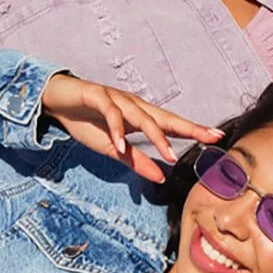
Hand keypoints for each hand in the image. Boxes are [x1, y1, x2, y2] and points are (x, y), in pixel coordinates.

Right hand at [42, 74, 222, 183]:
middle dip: (188, 128)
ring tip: (169, 155)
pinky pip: (110, 113)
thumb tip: (162, 178)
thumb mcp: (113, 148)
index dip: (194, 130)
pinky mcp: (97, 95)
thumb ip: (136, 161)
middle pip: (165, 117)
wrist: (55, 100)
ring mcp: (116, 99)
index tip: (217, 138)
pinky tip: (120, 145)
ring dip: (156, 136)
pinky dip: (116, 130)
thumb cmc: (87, 121)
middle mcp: (133, 105)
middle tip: (210, 138)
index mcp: (140, 116)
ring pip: (141, 117)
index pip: (171, 124)